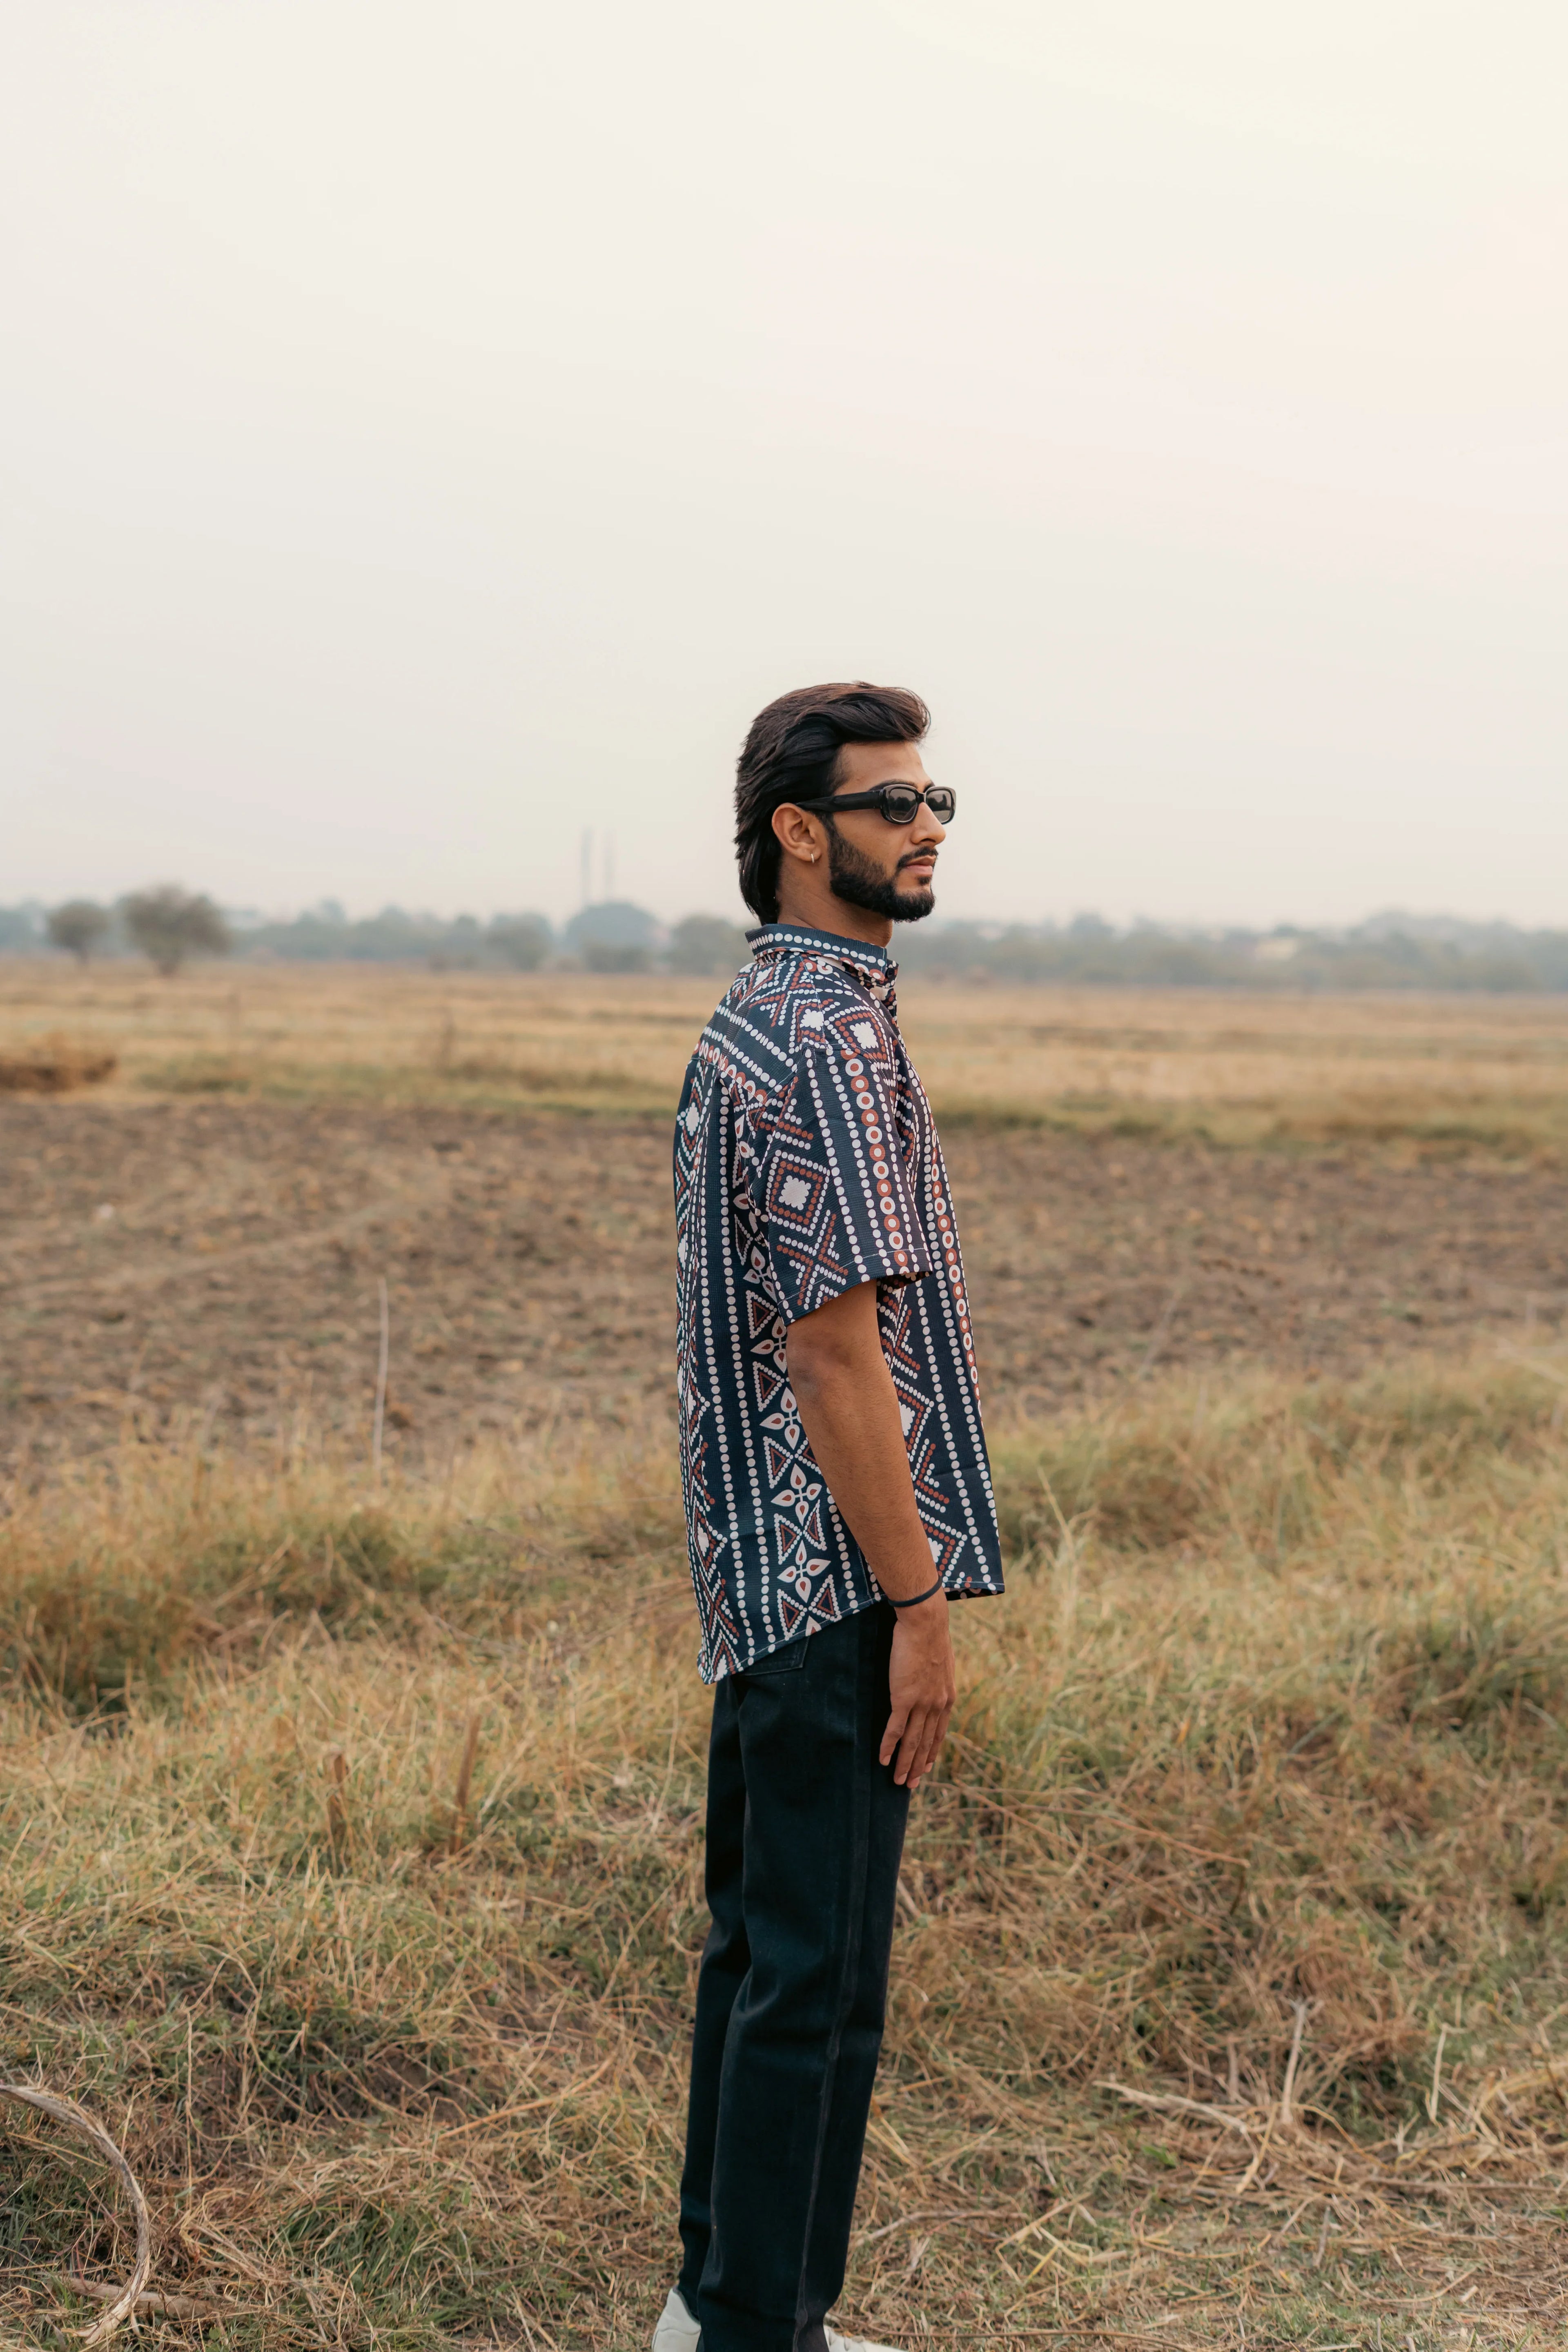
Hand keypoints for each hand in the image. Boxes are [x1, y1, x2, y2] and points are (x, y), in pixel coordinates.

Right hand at [879, 1599, 955, 1792]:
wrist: (925, 1624)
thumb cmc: (930, 1637)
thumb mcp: (941, 1663)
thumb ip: (937, 1680)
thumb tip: (932, 1684)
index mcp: (947, 1698)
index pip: (939, 1733)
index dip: (931, 1753)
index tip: (926, 1768)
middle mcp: (936, 1705)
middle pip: (926, 1743)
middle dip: (918, 1766)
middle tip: (910, 1785)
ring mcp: (920, 1703)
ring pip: (911, 1741)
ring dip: (904, 1763)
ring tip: (898, 1781)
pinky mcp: (902, 1698)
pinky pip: (895, 1729)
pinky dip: (889, 1747)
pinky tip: (883, 1760)